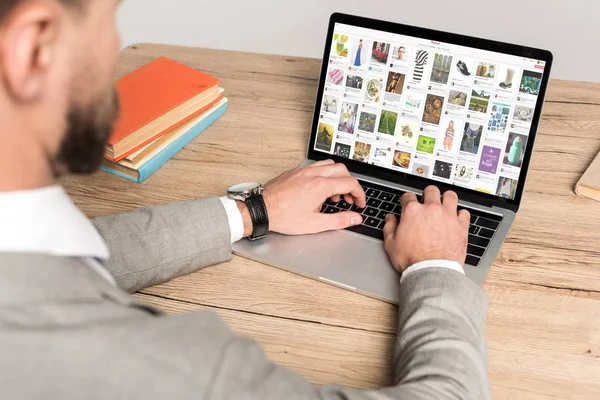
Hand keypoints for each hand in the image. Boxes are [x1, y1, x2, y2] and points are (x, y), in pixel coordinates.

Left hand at [238, 160, 365, 235]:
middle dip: (350, 184)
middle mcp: (313, 174)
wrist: (261, 209)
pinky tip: (318, 189)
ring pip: (329, 165)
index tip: (359, 203)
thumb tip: (355, 218)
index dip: (360, 194)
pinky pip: (316, 166)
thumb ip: (339, 220)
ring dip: (337, 178)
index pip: (350, 183)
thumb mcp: (315, 224)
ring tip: (333, 195)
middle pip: (343, 170)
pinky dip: (324, 175)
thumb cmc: (283, 216)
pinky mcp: (295, 171)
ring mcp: (304, 170)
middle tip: (348, 199)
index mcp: (321, 185)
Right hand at [383, 186, 469, 272]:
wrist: (431, 271)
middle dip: (427, 194)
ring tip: (444, 203)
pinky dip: (460, 214)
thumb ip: (389, 227)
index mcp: (413, 211)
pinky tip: (456, 218)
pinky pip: (464, 212)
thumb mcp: (391, 244)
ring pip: (450, 196)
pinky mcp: (461, 226)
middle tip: (426, 200)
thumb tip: (390, 219)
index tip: (407, 202)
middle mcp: (431, 209)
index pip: (408, 196)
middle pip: (431, 191)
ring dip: (446, 198)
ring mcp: (448, 216)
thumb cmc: (412, 259)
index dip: (406, 199)